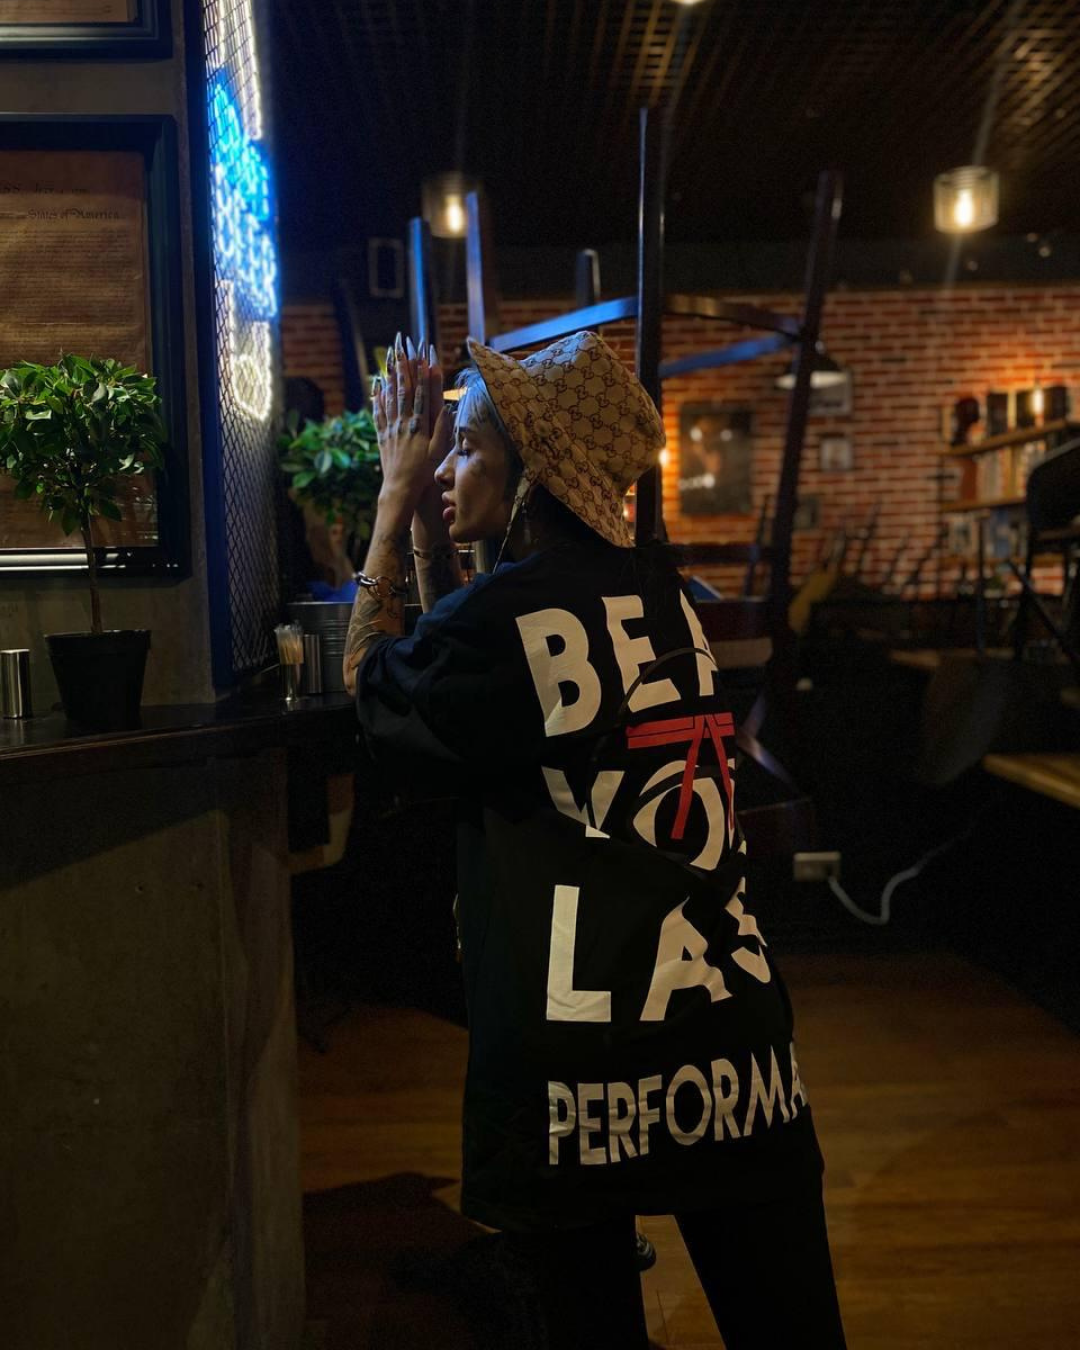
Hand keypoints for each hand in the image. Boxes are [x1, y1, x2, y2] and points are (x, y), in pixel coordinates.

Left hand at [372, 333, 446, 519]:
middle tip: (403, 346)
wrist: (399, 489)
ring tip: (391, 357)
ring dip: (392, 375)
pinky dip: (379, 395)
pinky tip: (378, 384)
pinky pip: (379, 411)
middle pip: (404, 389)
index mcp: (419, 426)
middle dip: (404, 366)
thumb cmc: (423, 473)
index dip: (423, 374)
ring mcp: (390, 428)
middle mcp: (403, 423)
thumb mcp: (438, 453)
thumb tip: (447, 408)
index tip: (424, 355)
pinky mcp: (382, 435)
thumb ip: (442, 429)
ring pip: (390, 397)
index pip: (421, 394)